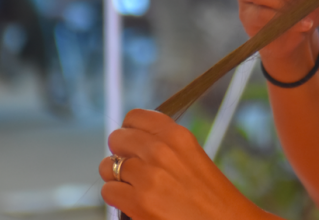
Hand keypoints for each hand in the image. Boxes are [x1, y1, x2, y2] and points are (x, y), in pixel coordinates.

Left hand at [99, 109, 268, 219]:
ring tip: (133, 185)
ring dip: (117, 176)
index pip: (135, 117)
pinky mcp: (138, 202)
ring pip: (108, 166)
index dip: (130, 130)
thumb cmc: (210, 194)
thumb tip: (132, 140)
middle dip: (120, 153)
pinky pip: (108, 190)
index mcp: (178, 135)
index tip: (134, 141)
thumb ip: (164, 144)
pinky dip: (117, 197)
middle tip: (133, 166)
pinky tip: (133, 201)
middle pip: (117, 139)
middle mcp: (161, 151)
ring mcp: (148, 177)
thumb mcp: (193, 156)